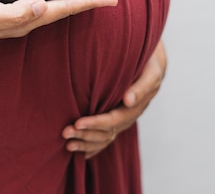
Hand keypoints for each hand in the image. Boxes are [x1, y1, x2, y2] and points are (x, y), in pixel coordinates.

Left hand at [61, 40, 166, 157]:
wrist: (149, 61)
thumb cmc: (146, 62)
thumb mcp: (150, 71)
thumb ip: (140, 86)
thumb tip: (127, 100)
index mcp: (136, 106)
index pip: (113, 120)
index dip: (95, 123)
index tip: (77, 123)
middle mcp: (129, 116)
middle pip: (106, 133)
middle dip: (85, 134)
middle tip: (65, 133)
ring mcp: (123, 120)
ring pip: (104, 138)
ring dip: (86, 142)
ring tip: (67, 144)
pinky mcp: (116, 120)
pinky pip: (105, 139)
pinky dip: (92, 147)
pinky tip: (79, 153)